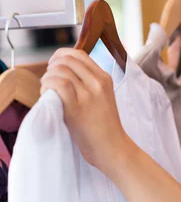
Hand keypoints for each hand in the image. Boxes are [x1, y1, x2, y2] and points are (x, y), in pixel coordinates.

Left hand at [41, 48, 131, 170]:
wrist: (112, 146)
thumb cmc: (104, 126)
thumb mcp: (103, 98)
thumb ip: (88, 84)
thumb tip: (62, 72)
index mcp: (105, 78)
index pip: (79, 54)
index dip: (61, 56)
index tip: (55, 66)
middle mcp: (98, 82)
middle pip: (67, 59)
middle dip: (52, 65)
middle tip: (49, 79)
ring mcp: (88, 94)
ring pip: (60, 70)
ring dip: (47, 77)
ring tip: (47, 89)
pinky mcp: (77, 107)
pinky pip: (58, 84)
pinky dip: (47, 85)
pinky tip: (47, 95)